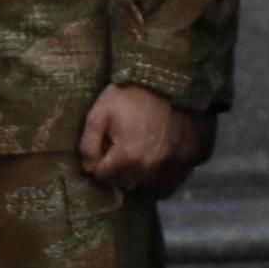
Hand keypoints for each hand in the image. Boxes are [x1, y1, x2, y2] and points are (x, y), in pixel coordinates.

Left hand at [80, 82, 196, 190]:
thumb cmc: (130, 95)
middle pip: (122, 183)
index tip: (101, 146)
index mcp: (128, 156)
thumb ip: (88, 144)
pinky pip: (163, 181)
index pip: (102, 177)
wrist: (168, 83)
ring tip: (131, 151)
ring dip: (132, 173)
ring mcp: (167, 165)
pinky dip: (151, 173)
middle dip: (114, 170)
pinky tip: (148, 156)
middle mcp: (148, 166)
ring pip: (141, 184)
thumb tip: (88, 168)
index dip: (97, 162)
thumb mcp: (99, 112)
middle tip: (114, 147)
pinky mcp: (180, 160)